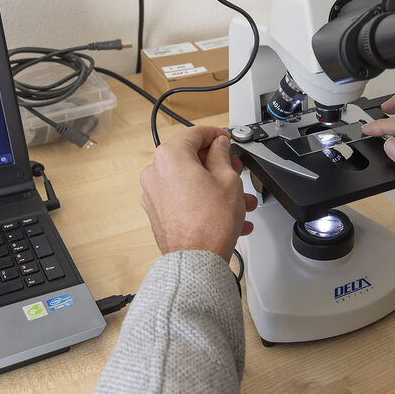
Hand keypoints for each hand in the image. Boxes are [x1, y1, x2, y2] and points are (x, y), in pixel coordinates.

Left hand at [140, 126, 257, 262]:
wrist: (196, 259)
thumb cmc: (210, 222)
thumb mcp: (228, 179)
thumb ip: (222, 156)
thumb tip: (219, 147)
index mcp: (171, 156)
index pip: (195, 133)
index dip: (216, 134)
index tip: (227, 139)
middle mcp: (155, 172)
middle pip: (190, 157)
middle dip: (218, 163)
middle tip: (236, 169)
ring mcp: (154, 194)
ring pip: (190, 180)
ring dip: (216, 185)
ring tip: (240, 198)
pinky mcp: (157, 212)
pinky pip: (184, 198)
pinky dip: (203, 199)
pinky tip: (227, 212)